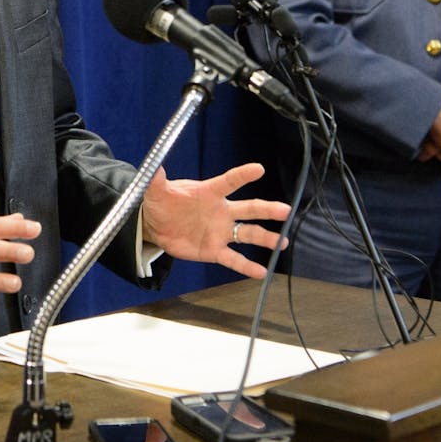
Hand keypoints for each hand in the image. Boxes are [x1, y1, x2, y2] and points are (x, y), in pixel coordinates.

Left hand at [139, 163, 290, 279]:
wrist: (155, 226)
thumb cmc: (161, 203)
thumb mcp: (156, 191)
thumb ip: (157, 182)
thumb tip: (155, 169)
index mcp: (209, 192)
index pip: (229, 182)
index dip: (242, 175)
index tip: (259, 169)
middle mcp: (221, 211)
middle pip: (248, 209)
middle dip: (267, 209)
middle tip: (285, 210)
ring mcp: (220, 232)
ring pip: (247, 234)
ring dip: (266, 238)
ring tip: (282, 242)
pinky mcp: (214, 250)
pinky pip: (233, 259)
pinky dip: (247, 266)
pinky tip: (262, 272)